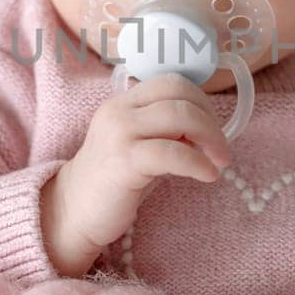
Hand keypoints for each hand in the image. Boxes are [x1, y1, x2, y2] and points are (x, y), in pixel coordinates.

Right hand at [40, 73, 231, 273]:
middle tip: (221, 148)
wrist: (73, 212)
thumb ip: (167, 130)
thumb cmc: (113, 181)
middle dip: (211, 120)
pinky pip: (173, 153)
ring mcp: (119, 134)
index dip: (201, 101)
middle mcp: (119, 110)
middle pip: (180, 94)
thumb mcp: (139, 144)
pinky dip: (198, 163)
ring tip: (220, 161)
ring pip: (180, 117)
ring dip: (211, 138)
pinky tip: (208, 176)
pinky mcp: (124, 161)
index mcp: (124, 102)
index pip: (172, 82)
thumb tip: (204, 127)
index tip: (211, 128)